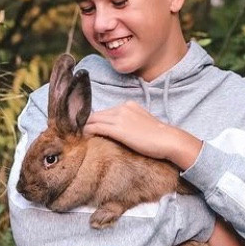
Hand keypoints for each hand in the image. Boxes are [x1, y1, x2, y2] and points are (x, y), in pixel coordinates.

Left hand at [84, 102, 202, 169]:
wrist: (168, 140)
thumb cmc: (157, 137)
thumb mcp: (141, 124)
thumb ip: (128, 123)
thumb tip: (117, 132)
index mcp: (128, 105)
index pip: (104, 112)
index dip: (93, 120)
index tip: (86, 129)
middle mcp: (122, 108)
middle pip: (96, 114)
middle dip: (85, 123)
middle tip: (76, 133)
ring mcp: (119, 117)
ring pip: (93, 120)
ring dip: (83, 128)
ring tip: (76, 137)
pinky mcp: (118, 129)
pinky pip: (95, 128)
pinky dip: (86, 132)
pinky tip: (82, 138)